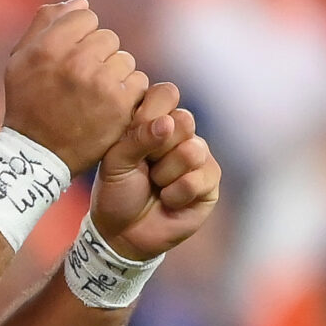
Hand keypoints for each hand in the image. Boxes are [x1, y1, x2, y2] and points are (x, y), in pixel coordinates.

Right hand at [3, 0, 147, 175]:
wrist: (38, 154)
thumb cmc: (28, 102)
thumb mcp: (19, 61)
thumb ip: (45, 25)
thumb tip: (79, 2)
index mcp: (47, 47)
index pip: (85, 15)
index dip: (80, 34)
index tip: (71, 55)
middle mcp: (74, 62)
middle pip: (108, 37)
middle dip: (98, 54)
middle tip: (82, 79)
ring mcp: (99, 84)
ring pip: (125, 59)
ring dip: (114, 74)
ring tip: (94, 94)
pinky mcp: (119, 106)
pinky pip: (138, 82)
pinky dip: (127, 93)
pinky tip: (108, 106)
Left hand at [90, 83, 221, 260]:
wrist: (122, 231)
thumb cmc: (116, 190)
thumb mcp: (116, 160)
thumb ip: (137, 137)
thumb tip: (168, 122)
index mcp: (155, 120)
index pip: (166, 93)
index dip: (149, 113)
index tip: (128, 136)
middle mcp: (180, 134)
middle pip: (184, 119)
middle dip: (157, 147)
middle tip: (144, 165)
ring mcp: (198, 156)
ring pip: (192, 150)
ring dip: (165, 173)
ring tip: (155, 184)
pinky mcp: (210, 181)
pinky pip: (198, 178)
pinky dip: (175, 194)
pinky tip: (167, 200)